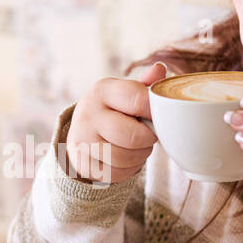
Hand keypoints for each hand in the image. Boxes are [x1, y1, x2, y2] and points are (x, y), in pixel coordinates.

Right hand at [65, 61, 168, 183]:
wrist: (82, 130)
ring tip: (138, 147)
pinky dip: (128, 169)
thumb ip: (145, 84)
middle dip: (149, 139)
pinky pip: (116, 174)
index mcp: (102, 90)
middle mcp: (88, 114)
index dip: (155, 110)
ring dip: (140, 156)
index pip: (138, 99)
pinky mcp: (82, 163)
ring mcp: (82, 140)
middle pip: (134, 136)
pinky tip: (126, 159)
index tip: (160, 115)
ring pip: (125, 157)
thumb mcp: (126, 92)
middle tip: (149, 135)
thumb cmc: (114, 109)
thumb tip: (159, 69)